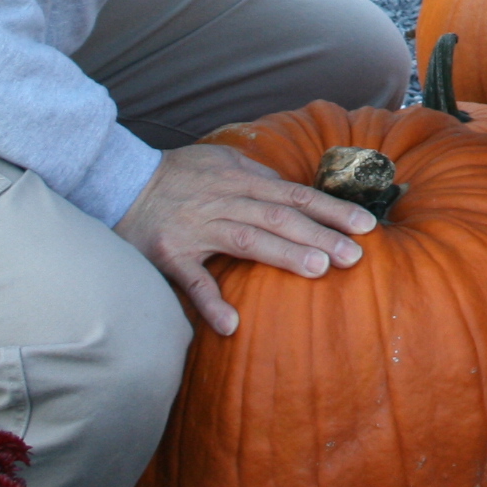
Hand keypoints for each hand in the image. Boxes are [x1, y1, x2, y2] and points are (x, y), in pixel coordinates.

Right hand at [115, 142, 377, 335]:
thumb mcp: (221, 162)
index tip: (366, 225)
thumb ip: (258, 176)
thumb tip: (294, 191)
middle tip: (355, 255)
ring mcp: (197, 229)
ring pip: (247, 240)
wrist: (120, 181)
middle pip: (280, 217)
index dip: (332, 210)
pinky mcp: (169, 255)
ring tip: (319, 269)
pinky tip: (232, 325)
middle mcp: (224, 201)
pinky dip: (211, 303)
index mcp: (241, 181)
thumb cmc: (178, 174)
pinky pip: (192, 281)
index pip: (296, 196)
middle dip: (321, 234)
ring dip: (284, 254)